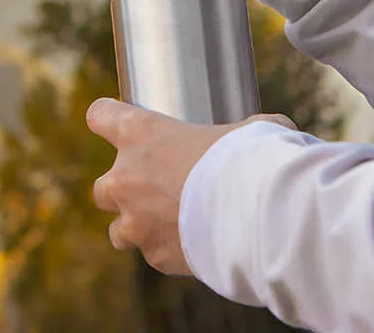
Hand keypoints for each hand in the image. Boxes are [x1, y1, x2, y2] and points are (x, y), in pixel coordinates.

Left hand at [86, 97, 295, 274]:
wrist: (256, 216)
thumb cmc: (249, 159)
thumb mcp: (249, 129)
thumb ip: (243, 129)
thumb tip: (273, 131)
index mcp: (141, 134)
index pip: (101, 115)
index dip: (106, 116)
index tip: (111, 119)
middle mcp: (127, 178)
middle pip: (101, 187)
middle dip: (123, 188)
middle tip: (153, 186)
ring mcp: (136, 222)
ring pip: (118, 230)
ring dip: (138, 226)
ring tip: (169, 223)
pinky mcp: (155, 257)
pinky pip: (154, 254)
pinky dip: (170, 250)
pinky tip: (196, 242)